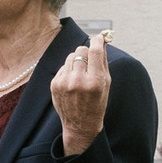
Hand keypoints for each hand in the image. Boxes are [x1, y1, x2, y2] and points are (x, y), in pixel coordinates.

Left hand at [50, 31, 110, 156]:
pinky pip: (63, 66)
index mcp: (95, 82)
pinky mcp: (54, 84)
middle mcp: (78, 81)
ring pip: (71, 56)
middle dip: (87, 52)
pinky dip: (69, 70)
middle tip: (90, 61)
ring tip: (81, 75)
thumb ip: (103, 61)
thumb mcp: (106, 84)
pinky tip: (73, 83)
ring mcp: (64, 83)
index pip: (95, 51)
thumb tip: (102, 40)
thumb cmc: (97, 103)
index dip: (98, 40)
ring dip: (77, 61)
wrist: (80, 125)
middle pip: (81, 50)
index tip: (99, 37)